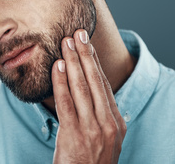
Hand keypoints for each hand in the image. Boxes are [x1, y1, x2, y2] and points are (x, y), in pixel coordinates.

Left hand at [52, 29, 126, 163]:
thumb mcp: (105, 141)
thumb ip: (101, 119)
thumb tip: (94, 96)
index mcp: (116, 122)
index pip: (104, 85)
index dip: (95, 62)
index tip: (88, 44)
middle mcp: (107, 122)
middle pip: (95, 80)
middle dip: (86, 54)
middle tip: (78, 32)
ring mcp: (92, 128)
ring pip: (81, 87)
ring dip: (73, 62)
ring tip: (66, 42)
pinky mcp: (75, 134)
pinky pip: (66, 102)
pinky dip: (61, 82)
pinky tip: (58, 66)